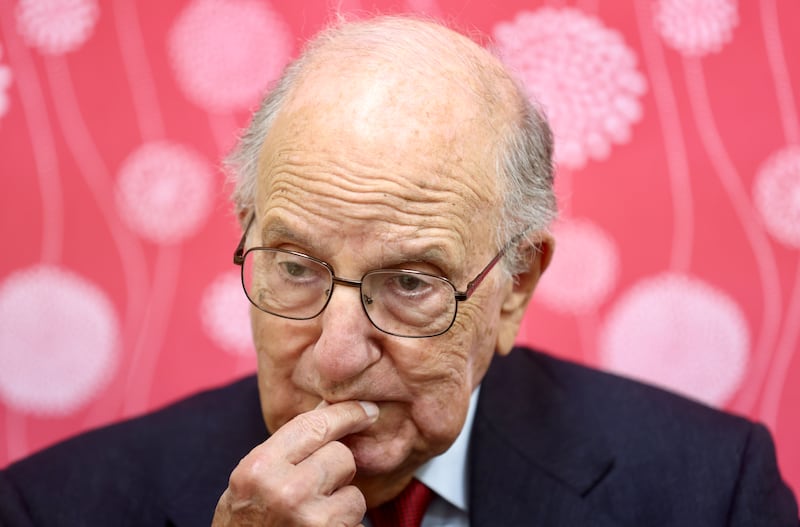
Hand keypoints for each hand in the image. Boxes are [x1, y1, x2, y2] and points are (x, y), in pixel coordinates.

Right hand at [212, 400, 378, 525]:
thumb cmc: (245, 523)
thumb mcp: (251, 480)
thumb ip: (287, 449)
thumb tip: (330, 410)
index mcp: (260, 469)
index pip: (313, 425)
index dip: (346, 414)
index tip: (367, 410)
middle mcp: (285, 492)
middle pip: (342, 456)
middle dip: (336, 471)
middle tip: (315, 490)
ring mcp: (311, 520)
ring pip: (355, 494)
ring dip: (342, 505)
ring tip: (312, 518)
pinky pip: (356, 522)